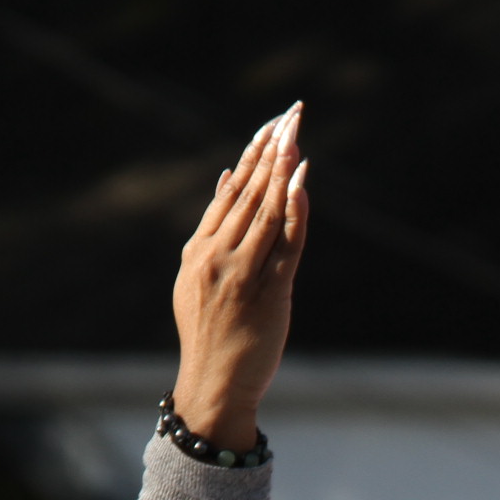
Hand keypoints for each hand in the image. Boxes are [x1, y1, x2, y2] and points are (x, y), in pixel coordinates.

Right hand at [173, 103, 309, 450]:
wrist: (214, 385)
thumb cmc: (211, 333)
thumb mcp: (197, 276)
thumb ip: (214, 227)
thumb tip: (226, 177)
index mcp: (199, 249)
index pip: (231, 190)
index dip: (253, 154)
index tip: (271, 124)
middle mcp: (218, 255)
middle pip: (250, 192)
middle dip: (272, 149)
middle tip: (291, 114)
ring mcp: (242, 273)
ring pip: (266, 210)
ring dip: (283, 168)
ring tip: (296, 133)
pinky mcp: (268, 292)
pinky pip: (284, 243)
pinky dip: (294, 208)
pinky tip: (302, 178)